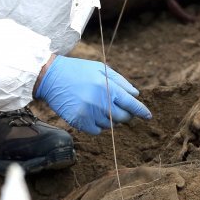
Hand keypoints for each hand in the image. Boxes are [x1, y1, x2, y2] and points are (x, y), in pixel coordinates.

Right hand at [34, 55, 151, 134]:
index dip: (142, 111)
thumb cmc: (78, 70)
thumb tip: (135, 95)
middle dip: (125, 114)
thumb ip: (120, 82)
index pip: (131, 104)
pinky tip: (91, 114)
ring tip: (99, 106)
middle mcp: (100, 102)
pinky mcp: (79, 122)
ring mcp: (89, 113)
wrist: (51, 77)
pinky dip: (97, 125)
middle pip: (123, 118)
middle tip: (119, 108)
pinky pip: (96, 131)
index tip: (148, 116)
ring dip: (109, 118)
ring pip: (110, 125)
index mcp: (108, 87)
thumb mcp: (101, 68)